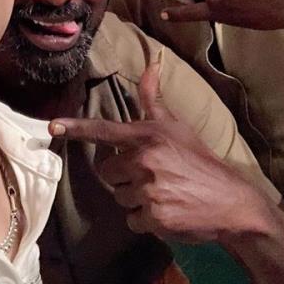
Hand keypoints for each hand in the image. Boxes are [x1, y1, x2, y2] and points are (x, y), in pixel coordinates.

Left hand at [49, 59, 266, 242]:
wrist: (231, 201)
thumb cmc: (199, 160)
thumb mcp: (177, 126)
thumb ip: (154, 99)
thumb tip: (151, 63)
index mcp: (147, 136)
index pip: (104, 131)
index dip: (76, 128)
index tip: (52, 126)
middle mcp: (144, 160)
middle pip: (109, 172)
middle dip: (124, 176)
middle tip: (152, 176)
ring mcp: (148, 189)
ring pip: (120, 197)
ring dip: (136, 199)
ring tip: (162, 194)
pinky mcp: (154, 217)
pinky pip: (132, 220)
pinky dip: (146, 220)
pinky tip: (166, 211)